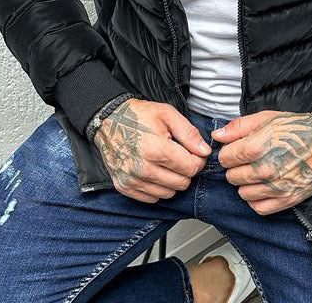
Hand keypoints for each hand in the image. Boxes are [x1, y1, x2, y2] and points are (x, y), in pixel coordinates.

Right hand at [94, 98, 210, 202]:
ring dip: (173, 180)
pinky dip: (158, 188)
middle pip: (182, 183)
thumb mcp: (167, 114)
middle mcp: (142, 169)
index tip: (195, 153)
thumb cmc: (138, 115)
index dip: (198, 160)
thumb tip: (204, 151)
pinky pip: (152, 198)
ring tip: (167, 163)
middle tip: (180, 156)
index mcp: (155, 149)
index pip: (191, 168)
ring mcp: (132, 180)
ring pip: (168, 193)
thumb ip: (189, 133)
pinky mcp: (124, 187)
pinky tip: (155, 171)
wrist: (108, 120)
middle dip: (186, 170)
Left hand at [212, 110, 311, 214]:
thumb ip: (238, 127)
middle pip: (232, 177)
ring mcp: (275, 187)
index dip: (228, 153)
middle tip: (247, 160)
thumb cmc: (297, 129)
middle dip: (236, 168)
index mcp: (256, 147)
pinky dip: (257, 199)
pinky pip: (258, 207)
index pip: (225, 158)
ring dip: (246, 184)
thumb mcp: (266, 118)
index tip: (236, 150)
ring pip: (242, 193)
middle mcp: (264, 169)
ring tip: (257, 173)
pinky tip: (262, 187)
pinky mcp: (286, 200)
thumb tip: (218, 135)